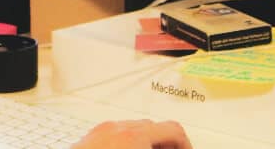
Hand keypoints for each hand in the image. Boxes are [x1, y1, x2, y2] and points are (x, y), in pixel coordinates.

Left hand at [71, 119, 191, 148]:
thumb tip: (177, 148)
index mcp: (135, 136)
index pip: (173, 130)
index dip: (185, 144)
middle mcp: (117, 128)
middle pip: (153, 128)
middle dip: (165, 144)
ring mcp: (101, 132)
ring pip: (133, 130)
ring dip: (146, 143)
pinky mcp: (89, 138)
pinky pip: (115, 135)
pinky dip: (127, 144)